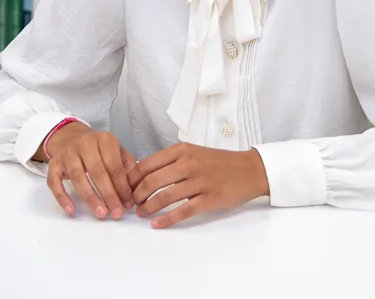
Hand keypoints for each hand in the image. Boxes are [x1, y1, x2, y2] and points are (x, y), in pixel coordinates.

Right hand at [42, 123, 136, 220]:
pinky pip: (55, 181)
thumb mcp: (115, 149)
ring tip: (100, 213)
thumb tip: (133, 185)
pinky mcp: (54, 163)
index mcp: (104, 139)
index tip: (127, 204)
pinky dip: (62, 197)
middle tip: (116, 213)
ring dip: (90, 197)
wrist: (70, 137)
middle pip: (97, 172)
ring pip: (78, 177)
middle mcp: (85, 143)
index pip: (114, 165)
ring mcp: (68, 153)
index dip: (122, 186)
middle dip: (108, 195)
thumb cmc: (97, 148)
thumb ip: (126, 164)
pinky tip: (71, 210)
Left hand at [128, 143, 269, 228]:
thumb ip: (171, 160)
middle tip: (131, 204)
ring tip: (141, 214)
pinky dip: (166, 220)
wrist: (249, 169)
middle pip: (152, 181)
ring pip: (164, 197)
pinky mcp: (208, 199)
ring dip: (148, 208)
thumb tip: (143, 174)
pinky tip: (157, 224)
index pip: (147, 163)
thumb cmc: (219, 162)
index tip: (125, 188)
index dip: (132, 178)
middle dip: (136, 195)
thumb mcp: (194, 152)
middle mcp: (189, 163)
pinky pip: (182, 211)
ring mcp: (199, 181)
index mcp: (182, 150)